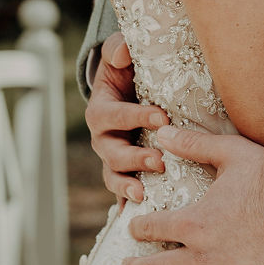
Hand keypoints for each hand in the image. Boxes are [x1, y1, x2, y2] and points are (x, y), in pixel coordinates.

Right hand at [85, 32, 166, 203]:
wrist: (131, 90)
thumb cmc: (127, 71)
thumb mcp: (121, 55)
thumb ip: (119, 48)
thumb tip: (122, 52)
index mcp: (101, 111)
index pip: (112, 115)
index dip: (135, 117)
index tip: (162, 117)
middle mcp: (103, 138)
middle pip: (111, 153)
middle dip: (134, 158)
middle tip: (159, 160)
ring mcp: (113, 158)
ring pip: (114, 176)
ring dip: (128, 185)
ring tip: (145, 194)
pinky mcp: (126, 172)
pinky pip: (123, 192)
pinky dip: (127, 204)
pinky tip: (138, 215)